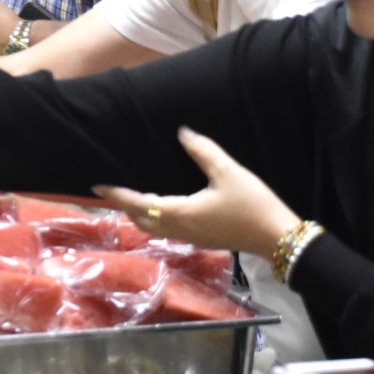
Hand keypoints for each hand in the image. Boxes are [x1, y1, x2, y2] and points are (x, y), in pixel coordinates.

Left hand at [94, 127, 295, 256]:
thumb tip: (183, 133)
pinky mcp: (202, 240)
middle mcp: (180, 229)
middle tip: (113, 190)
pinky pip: (169, 230)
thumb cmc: (252, 204)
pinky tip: (164, 206)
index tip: (97, 187)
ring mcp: (191, 238)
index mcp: (181, 213)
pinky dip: (157, 218)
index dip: (117, 195)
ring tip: (134, 196)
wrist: (275, 237)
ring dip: (141, 214)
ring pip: (155, 228)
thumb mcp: (229, 173)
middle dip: (125, 206)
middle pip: (142, 220)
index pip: (140, 204)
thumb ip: (203, 152)